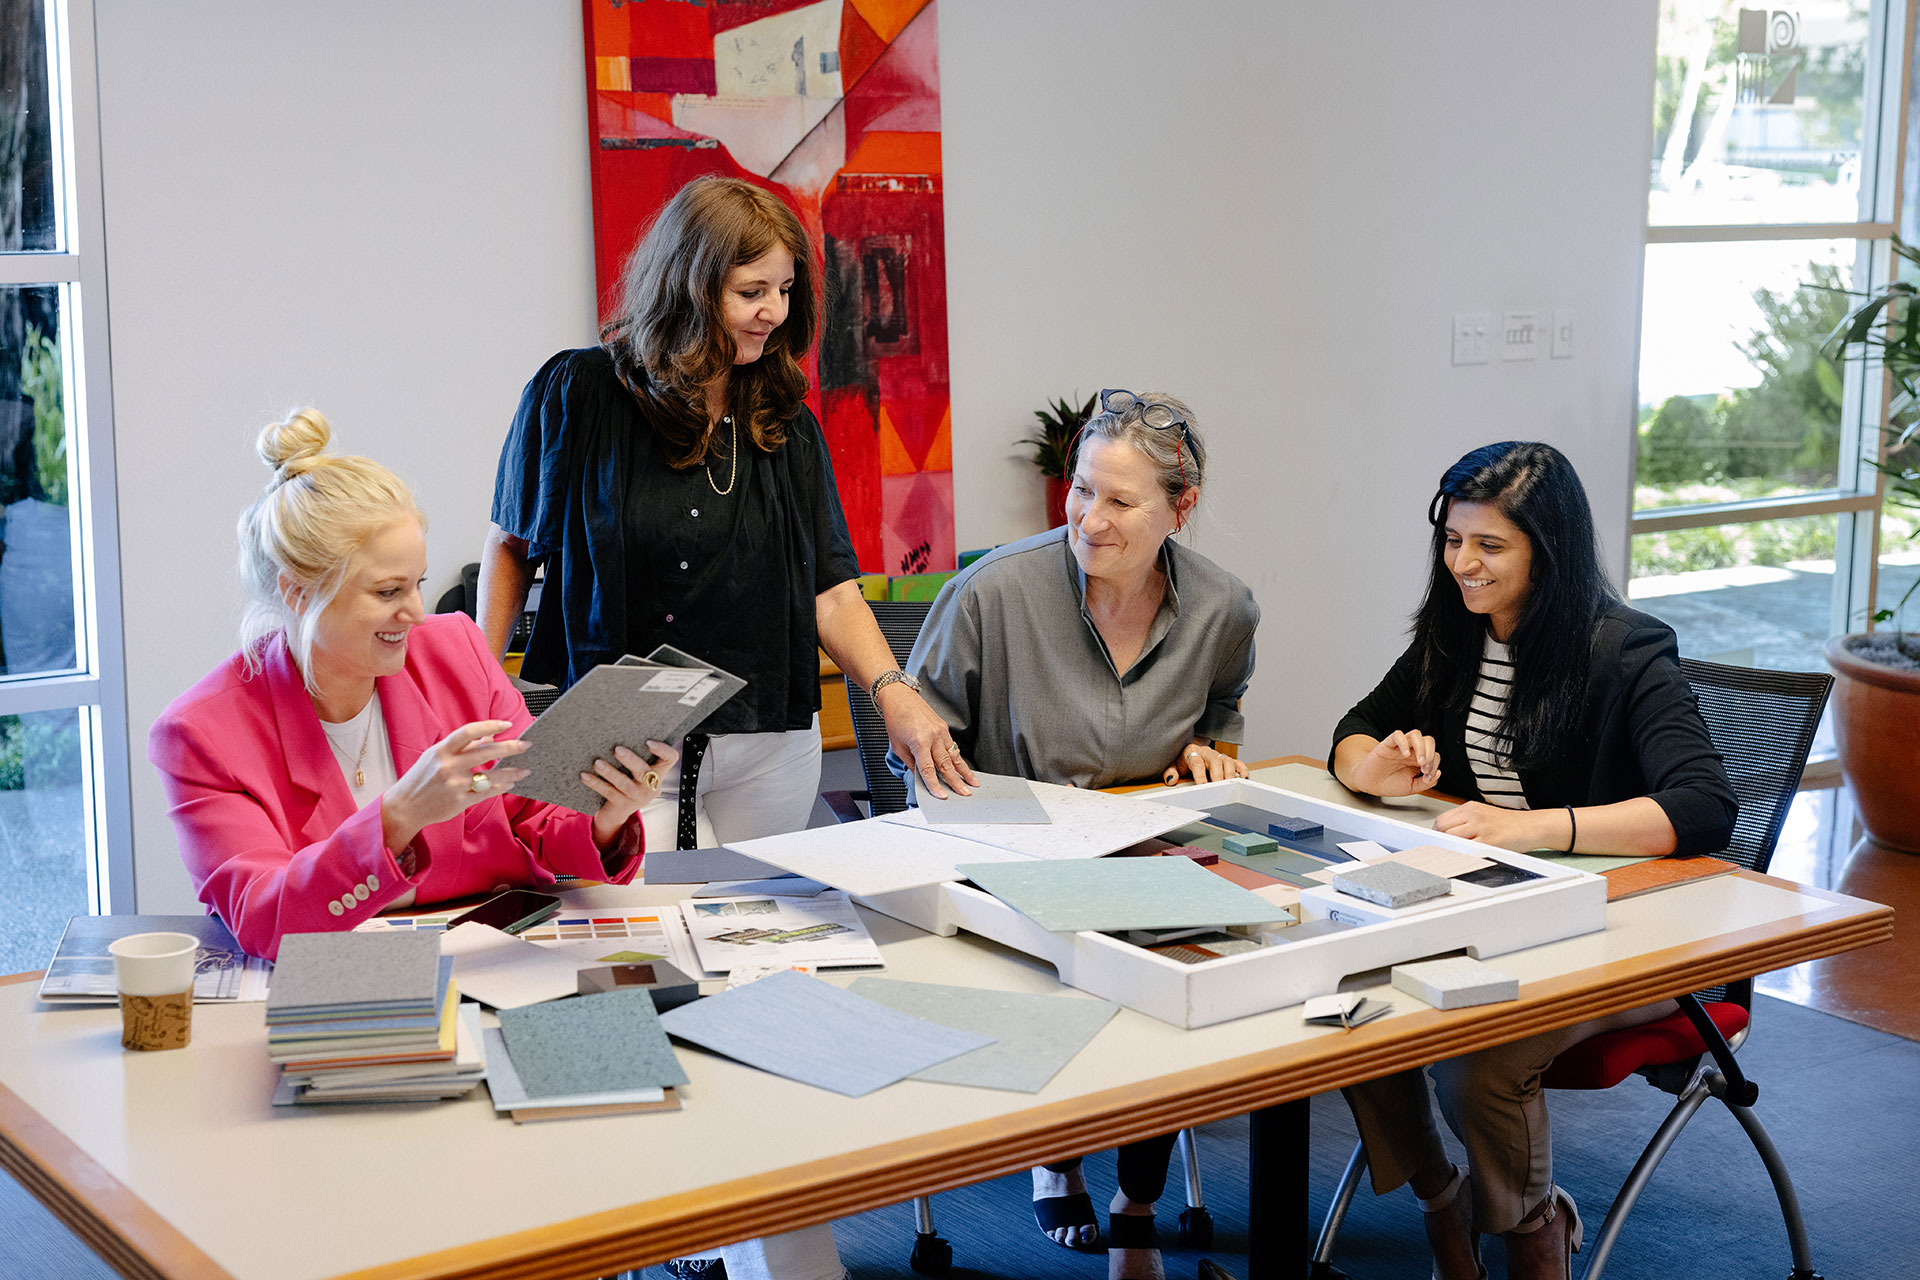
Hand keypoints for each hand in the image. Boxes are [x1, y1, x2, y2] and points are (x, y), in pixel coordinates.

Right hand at [382, 720, 528, 850]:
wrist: (404, 807)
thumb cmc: (421, 778)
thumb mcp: (436, 756)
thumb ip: (462, 747)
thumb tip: (489, 737)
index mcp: (441, 750)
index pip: (469, 732)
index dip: (490, 726)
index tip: (508, 725)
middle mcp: (448, 765)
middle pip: (486, 752)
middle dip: (510, 747)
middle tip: (526, 745)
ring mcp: (454, 784)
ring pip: (491, 776)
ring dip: (511, 772)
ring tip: (524, 770)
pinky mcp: (459, 801)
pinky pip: (487, 793)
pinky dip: (501, 787)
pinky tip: (510, 783)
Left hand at [585, 740, 676, 848]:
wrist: (618, 812)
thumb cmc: (628, 783)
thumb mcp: (637, 772)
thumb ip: (636, 756)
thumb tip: (616, 731)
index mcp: (658, 773)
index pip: (670, 758)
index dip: (663, 750)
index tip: (648, 742)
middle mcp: (651, 786)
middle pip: (644, 772)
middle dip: (630, 760)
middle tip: (617, 749)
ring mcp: (637, 797)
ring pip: (624, 784)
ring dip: (610, 772)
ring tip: (597, 763)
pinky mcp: (622, 805)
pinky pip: (608, 792)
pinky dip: (595, 783)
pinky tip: (585, 776)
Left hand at [876, 683, 976, 799]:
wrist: (899, 697)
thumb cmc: (895, 719)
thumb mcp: (898, 746)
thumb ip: (911, 763)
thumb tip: (920, 777)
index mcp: (919, 742)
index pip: (928, 769)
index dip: (935, 785)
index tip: (942, 796)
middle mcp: (933, 736)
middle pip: (946, 765)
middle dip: (957, 782)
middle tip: (965, 794)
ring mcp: (941, 731)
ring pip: (954, 756)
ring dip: (964, 771)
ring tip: (973, 783)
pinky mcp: (944, 728)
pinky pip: (952, 746)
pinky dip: (958, 759)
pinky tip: (964, 768)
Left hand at [1163, 741, 1248, 785]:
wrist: (1189, 751)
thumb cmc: (1182, 761)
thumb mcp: (1173, 765)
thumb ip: (1170, 772)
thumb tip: (1171, 779)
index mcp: (1192, 752)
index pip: (1197, 763)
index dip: (1200, 774)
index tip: (1203, 785)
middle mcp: (1207, 752)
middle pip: (1215, 761)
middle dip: (1218, 775)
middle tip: (1219, 788)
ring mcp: (1218, 755)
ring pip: (1227, 761)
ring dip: (1230, 774)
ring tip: (1231, 785)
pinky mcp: (1227, 760)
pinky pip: (1237, 763)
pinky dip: (1242, 770)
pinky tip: (1244, 778)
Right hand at [1349, 730, 1440, 795]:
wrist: (1370, 784)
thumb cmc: (1389, 784)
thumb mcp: (1412, 788)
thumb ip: (1426, 783)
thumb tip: (1438, 774)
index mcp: (1418, 760)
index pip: (1434, 755)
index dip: (1435, 765)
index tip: (1428, 777)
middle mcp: (1411, 751)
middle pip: (1428, 740)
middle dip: (1431, 754)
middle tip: (1424, 767)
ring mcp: (1400, 747)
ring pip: (1416, 734)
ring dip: (1421, 747)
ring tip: (1418, 761)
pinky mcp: (1387, 744)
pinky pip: (1397, 735)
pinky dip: (1403, 742)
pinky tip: (1404, 754)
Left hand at [1433, 801, 1556, 850]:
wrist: (1531, 826)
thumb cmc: (1508, 824)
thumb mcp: (1483, 815)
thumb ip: (1464, 822)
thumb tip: (1444, 835)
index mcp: (1470, 808)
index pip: (1441, 820)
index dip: (1436, 833)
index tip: (1435, 842)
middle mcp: (1473, 815)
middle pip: (1443, 829)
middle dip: (1440, 841)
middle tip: (1443, 851)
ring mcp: (1481, 828)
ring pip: (1452, 839)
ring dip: (1450, 849)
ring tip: (1454, 855)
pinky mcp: (1489, 841)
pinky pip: (1468, 850)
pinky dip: (1462, 855)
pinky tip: (1464, 858)